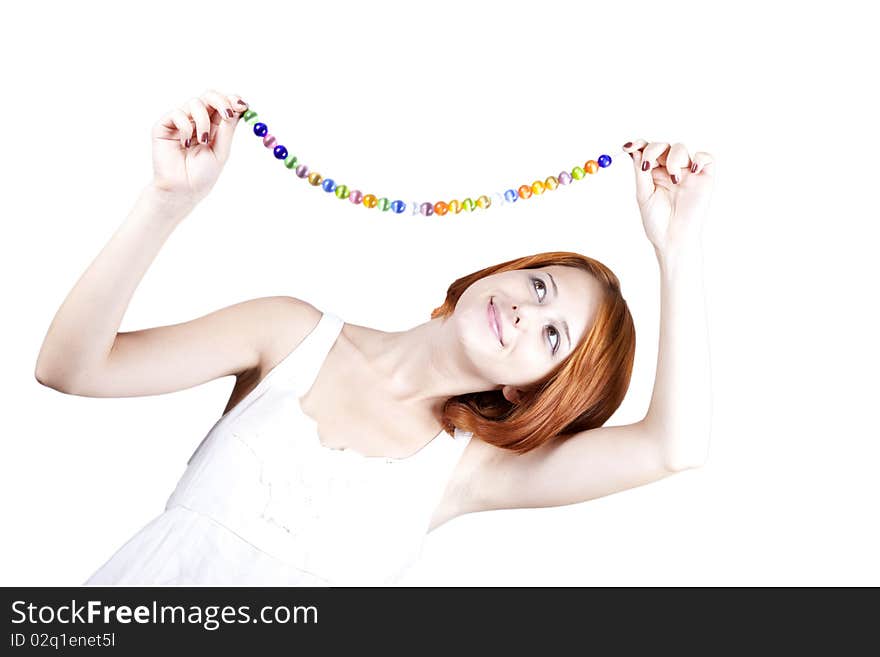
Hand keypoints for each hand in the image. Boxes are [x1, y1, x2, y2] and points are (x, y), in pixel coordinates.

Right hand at [150, 90, 248, 202]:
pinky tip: (185, 144)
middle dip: (221, 102)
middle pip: (209, 95)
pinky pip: (178, 113)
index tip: (243, 105)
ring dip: (203, 122)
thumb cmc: (203, 174)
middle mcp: (197, 119)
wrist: (183, 189)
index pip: (223, 103)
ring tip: (203, 142)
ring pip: (195, 103)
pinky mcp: (164, 125)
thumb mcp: (221, 150)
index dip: (233, 100)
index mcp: (214, 125)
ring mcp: (180, 121)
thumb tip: (240, 107)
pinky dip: (186, 127)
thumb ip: (228, 128)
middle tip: (227, 115)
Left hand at [622, 139, 714, 258]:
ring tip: (673, 180)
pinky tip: (692, 171)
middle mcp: (670, 170)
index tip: (628, 147)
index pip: (647, 150)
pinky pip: (706, 157)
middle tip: (647, 165)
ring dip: (673, 159)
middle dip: (653, 151)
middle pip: (663, 145)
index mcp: (654, 173)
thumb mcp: (643, 194)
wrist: (673, 238)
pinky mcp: (704, 178)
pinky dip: (699, 159)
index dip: (639, 144)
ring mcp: (688, 172)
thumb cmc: (657, 221)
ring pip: (681, 148)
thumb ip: (640, 171)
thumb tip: (633, 150)